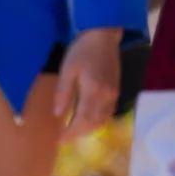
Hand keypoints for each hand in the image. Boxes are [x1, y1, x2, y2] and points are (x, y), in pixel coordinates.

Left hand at [55, 27, 121, 142]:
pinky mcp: (116, 89)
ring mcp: (114, 93)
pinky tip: (88, 119)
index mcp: (93, 91)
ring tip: (74, 132)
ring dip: (89, 129)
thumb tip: (58, 114)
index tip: (58, 140)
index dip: (71, 133)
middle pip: (94, 123)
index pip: (83, 120)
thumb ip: (63, 93)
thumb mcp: (67, 69)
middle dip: (79, 133)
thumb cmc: (82, 50)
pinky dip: (98, 120)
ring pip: (103, 119)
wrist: (104, 34)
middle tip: (64, 139)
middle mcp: (107, 95)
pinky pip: (108, 112)